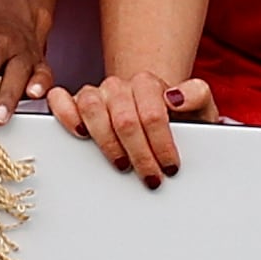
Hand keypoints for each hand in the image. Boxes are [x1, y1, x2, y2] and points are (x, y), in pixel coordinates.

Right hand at [56, 67, 213, 186]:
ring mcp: (96, 93)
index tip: (171, 167)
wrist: (155, 115)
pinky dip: (65, 113)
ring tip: (121, 164)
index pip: (152, 114)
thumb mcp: (200, 109)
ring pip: (92, 108)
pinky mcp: (75, 102)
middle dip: (140, 154)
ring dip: (107, 142)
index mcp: (147, 83)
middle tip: (151, 177)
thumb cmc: (178, 118)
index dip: (162, 144)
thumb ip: (197, 96)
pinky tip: (79, 132)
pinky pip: (60, 99)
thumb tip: (175, 97)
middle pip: (124, 119)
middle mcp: (119, 85)